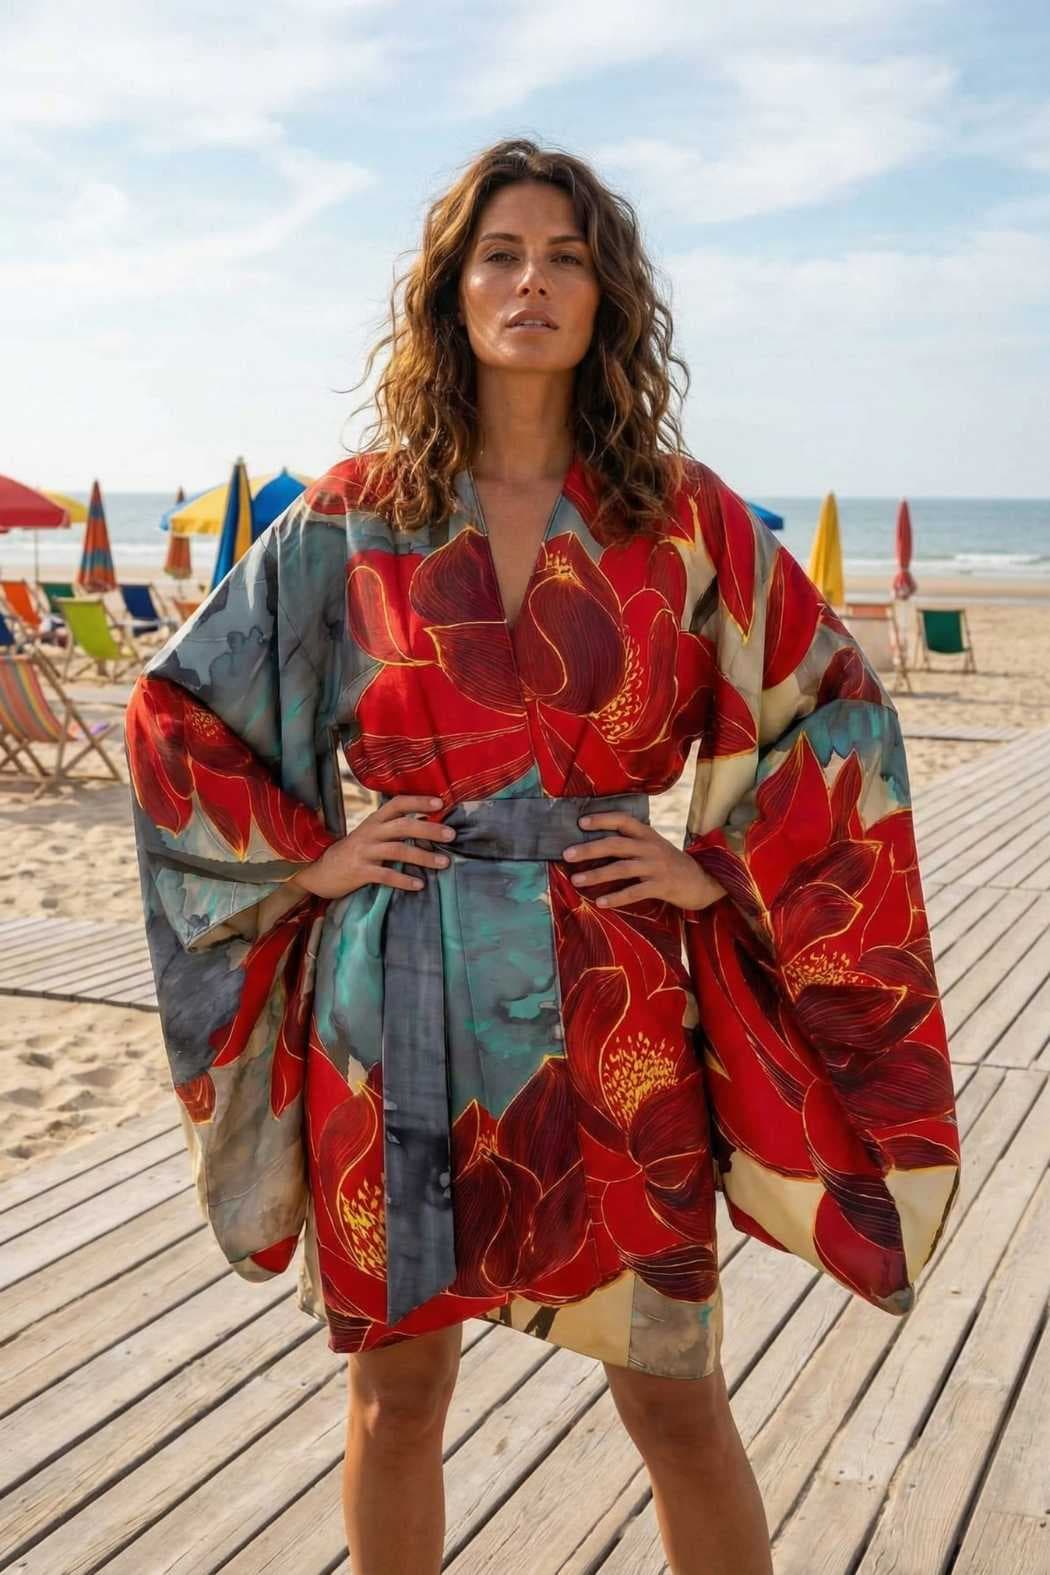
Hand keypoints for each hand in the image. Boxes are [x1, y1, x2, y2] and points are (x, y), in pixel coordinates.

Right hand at [288, 794, 454, 899]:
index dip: (419, 801)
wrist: (317, 870)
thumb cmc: (352, 853)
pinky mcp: (359, 872)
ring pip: (398, 850)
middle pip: (403, 826)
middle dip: (429, 829)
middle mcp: (370, 832)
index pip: (397, 803)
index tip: (440, 802)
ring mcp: (364, 852)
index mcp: (374, 821)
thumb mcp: (369, 835)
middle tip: (452, 834)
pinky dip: (404, 880)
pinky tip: (419, 885)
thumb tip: (427, 827)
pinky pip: (385, 875)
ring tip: (444, 863)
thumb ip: (391, 830)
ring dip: (424, 857)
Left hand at [562, 812, 726, 911]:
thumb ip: (633, 844)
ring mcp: (657, 867)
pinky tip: (600, 902)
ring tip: (576, 880)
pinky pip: (634, 892)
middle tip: (567, 854)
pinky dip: (615, 897)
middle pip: (615, 844)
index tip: (581, 822)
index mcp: (648, 834)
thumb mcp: (655, 847)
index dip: (602, 819)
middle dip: (589, 848)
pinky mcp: (662, 886)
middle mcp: (651, 847)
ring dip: (596, 874)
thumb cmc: (672, 864)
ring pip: (621, 868)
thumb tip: (598, 845)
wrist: (705, 881)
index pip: (623, 820)